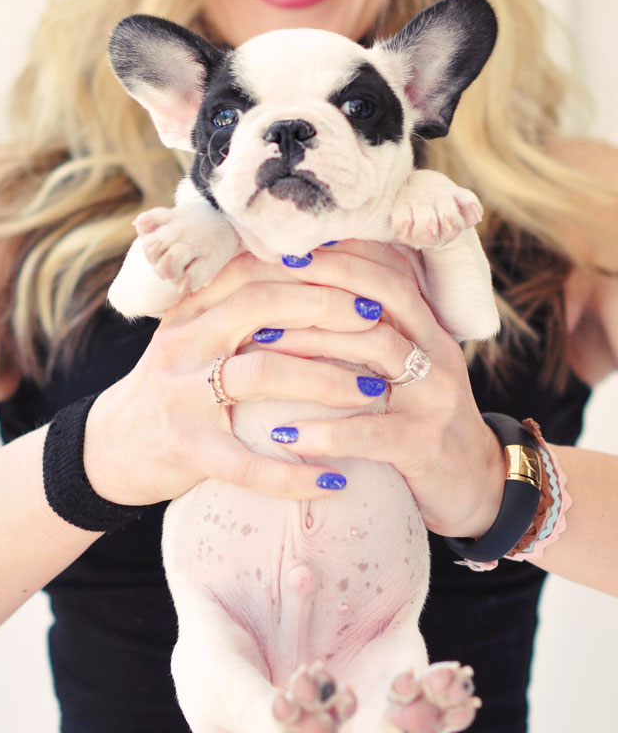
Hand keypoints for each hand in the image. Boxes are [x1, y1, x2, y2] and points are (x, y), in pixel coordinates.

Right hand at [83, 252, 386, 505]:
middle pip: (261, 307)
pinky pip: (244, 464)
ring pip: (258, 375)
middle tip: (380, 326)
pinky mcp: (183, 448)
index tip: (367, 281)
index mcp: (192, 308)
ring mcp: (180, 395)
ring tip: (374, 393)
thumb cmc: (175, 385)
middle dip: (328, 312)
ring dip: (325, 382)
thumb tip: (316, 271)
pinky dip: (292, 475)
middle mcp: (184, 341)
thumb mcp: (197, 333)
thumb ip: (239, 304)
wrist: (112, 447)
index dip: (315, 272)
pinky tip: (334, 482)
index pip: (257, 270)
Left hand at [248, 240, 505, 538]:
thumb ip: (371, 335)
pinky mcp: (425, 444)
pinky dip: (326, 431)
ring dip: (312, 343)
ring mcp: (435, 396)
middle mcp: (436, 351)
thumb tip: (308, 298)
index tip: (286, 247)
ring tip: (258, 347)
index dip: (340, 255)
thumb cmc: (421, 422)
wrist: (476, 485)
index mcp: (427, 329)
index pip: (389, 272)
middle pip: (385, 295)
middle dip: (322, 283)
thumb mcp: (406, 370)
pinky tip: (285, 435)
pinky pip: (372, 432)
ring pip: (377, 349)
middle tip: (262, 284)